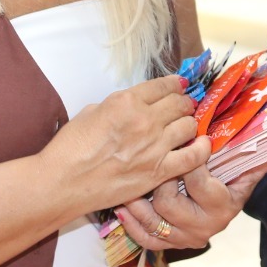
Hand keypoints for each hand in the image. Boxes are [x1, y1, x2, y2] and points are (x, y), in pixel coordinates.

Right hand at [45, 75, 206, 213]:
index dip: (175, 84)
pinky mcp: (158, 172)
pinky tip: (203, 145)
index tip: (180, 85)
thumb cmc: (70, 148)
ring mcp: (154, 146)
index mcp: (126, 101)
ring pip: (189, 126)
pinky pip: (192, 157)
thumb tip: (134, 107)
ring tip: (187, 125)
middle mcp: (145, 120)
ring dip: (190, 123)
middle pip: (179, 103)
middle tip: (184, 105)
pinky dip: (201, 149)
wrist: (62, 182)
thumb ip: (118, 105)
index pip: (163, 86)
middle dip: (184, 102)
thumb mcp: (91, 112)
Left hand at [116, 141, 266, 250]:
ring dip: (137, 198)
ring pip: (151, 219)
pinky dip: (130, 222)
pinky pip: (143, 238)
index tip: (184, 142)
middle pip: (169, 201)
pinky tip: (122, 204)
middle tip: (153, 155)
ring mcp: (182, 239)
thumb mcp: (249, 172)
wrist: (225, 214)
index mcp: (222, 207)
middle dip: (159, 177)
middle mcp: (203, 228)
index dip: (189, 160)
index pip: (199, 182)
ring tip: (131, 177)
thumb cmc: (232, 186)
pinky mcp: (166, 246)